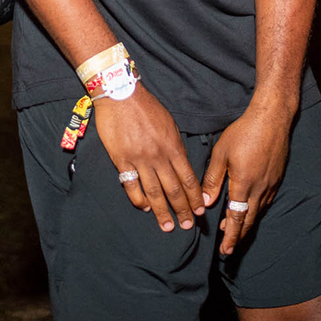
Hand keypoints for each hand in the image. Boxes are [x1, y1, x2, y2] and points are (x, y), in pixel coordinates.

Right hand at [94, 84, 205, 232]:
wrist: (120, 94)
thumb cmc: (146, 106)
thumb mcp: (169, 123)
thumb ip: (175, 145)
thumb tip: (181, 165)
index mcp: (173, 146)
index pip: (188, 178)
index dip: (194, 197)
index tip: (200, 211)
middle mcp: (158, 156)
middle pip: (173, 189)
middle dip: (182, 210)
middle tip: (188, 226)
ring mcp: (139, 160)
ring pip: (154, 192)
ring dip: (162, 212)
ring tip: (167, 227)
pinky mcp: (122, 161)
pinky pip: (131, 186)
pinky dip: (139, 199)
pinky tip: (145, 208)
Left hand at [201, 102, 291, 255]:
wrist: (272, 118)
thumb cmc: (244, 132)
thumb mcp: (222, 153)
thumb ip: (213, 179)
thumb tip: (206, 203)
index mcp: (243, 185)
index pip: (236, 218)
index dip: (230, 236)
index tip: (225, 250)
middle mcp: (259, 189)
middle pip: (249, 220)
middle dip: (238, 235)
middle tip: (229, 247)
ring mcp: (271, 184)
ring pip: (258, 211)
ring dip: (247, 222)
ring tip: (236, 228)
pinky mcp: (277, 177)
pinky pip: (266, 200)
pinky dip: (256, 209)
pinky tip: (251, 207)